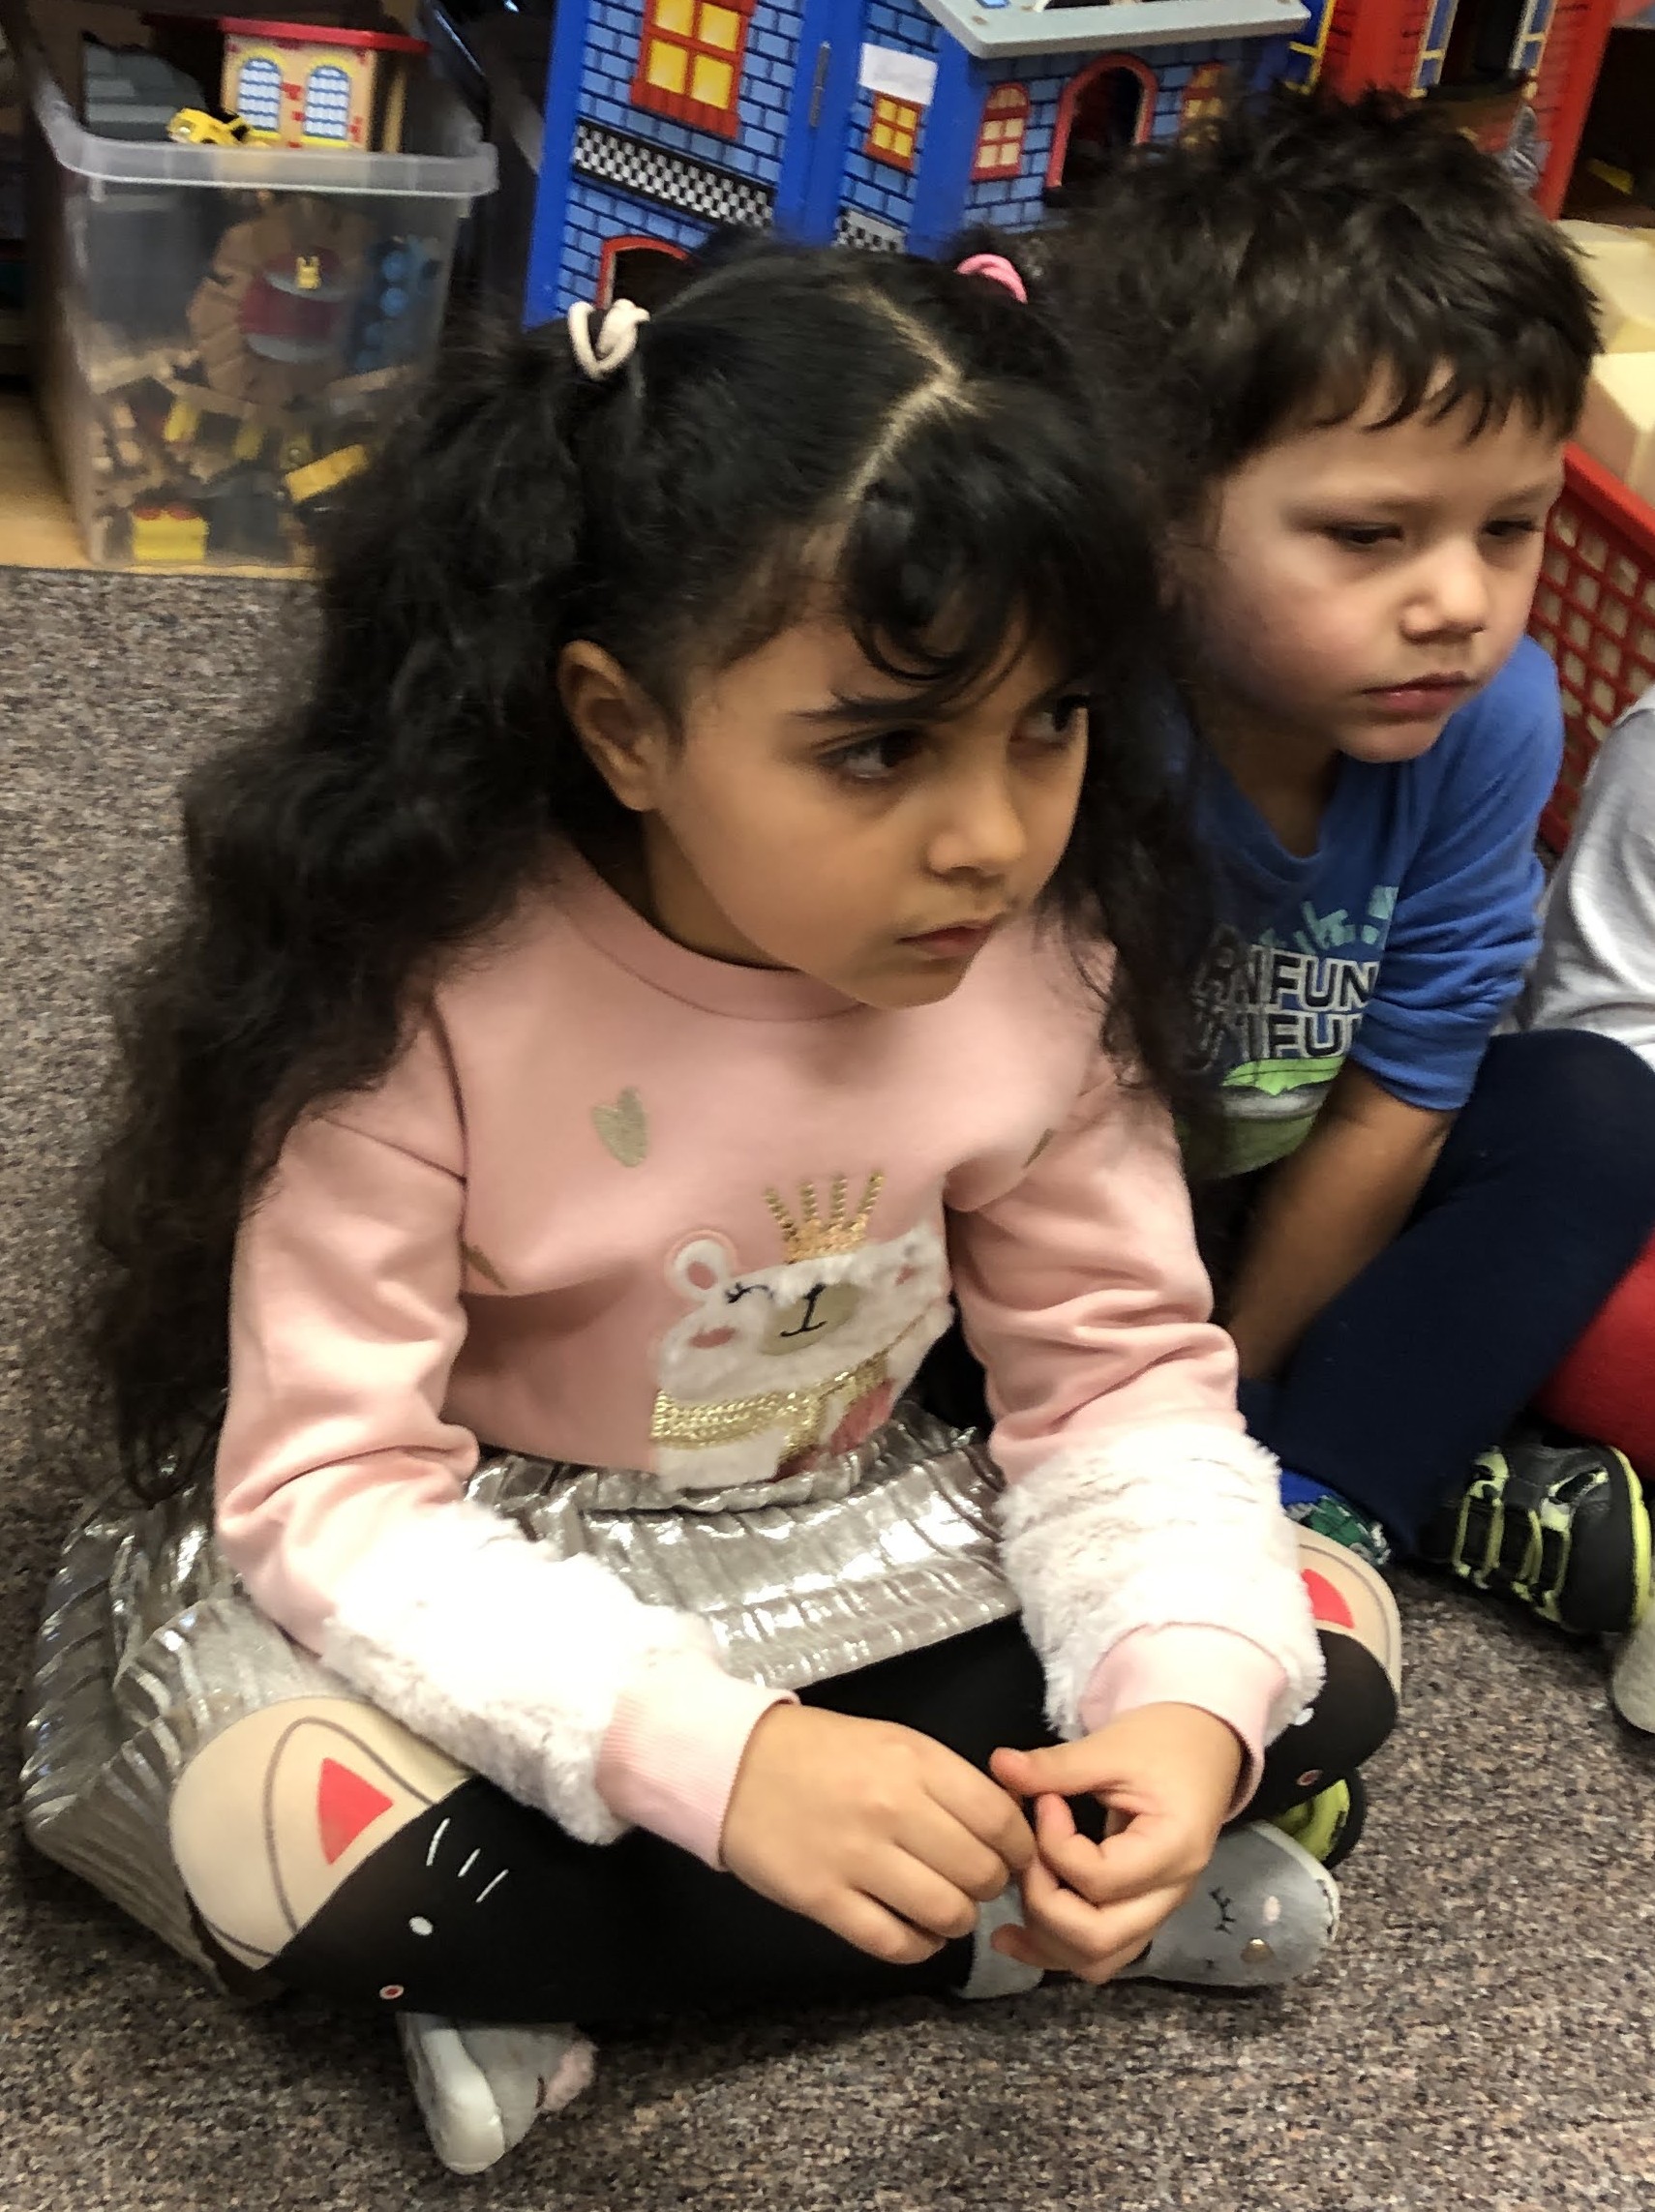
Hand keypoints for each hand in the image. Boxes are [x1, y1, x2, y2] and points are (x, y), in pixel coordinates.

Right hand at [720, 1704, 1035, 1964]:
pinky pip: (896, 1944)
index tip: (1013, 1855)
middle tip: (974, 1881)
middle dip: (990, 1885)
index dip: (1019, 1847)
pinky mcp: (823, 1900)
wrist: (734, 1765)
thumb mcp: (894, 1741)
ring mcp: (856, 1858)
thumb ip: (948, 1781)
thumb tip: (1006, 1827)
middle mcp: (892, 1809)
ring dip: (957, 1918)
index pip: (1000, 1820)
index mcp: (915, 1762)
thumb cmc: (822, 1751)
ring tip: (944, 1906)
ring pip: (947, 1913)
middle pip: (981, 1873)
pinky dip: (919, 1946)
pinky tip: (916, 1932)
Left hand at [987, 1704, 1242, 1984]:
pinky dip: (1055, 1946)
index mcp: (1173, 1850)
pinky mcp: (1139, 1911)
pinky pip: (1099, 1951)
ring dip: (1046, 1938)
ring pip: (1098, 1960)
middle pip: (1099, 1940)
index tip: (1043, 1801)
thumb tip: (999, 1765)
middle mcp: (1170, 1894)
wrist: (1202, 1745)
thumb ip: (1056, 1765)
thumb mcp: (1111, 1746)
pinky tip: (1015, 1932)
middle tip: (1025, 1852)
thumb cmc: (1163, 1742)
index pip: (1099, 1879)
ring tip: (1011, 1894)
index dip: (1055, 1845)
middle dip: (1044, 1903)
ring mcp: (1157, 1909)